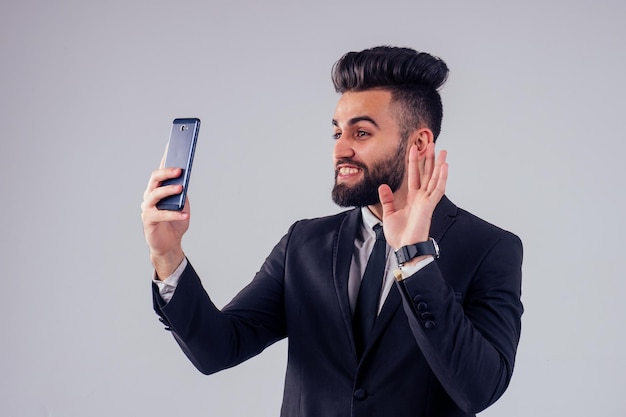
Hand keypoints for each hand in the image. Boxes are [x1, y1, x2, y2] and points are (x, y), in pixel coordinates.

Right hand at [141, 163, 189, 278]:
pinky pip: (162, 215)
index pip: (161, 171)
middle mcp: (149, 196)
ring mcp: (147, 208)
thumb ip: (182, 193)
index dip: (165, 158)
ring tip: (181, 188)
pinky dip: (175, 214)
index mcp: (157, 189)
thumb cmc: (175, 223)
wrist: (169, 244)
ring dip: (168, 190)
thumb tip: (184, 181)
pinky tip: (185, 214)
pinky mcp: (149, 221)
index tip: (172, 146)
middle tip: (179, 169)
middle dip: (167, 172)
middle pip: (155, 179)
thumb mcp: (182, 205)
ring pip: (155, 194)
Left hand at [378, 143, 447, 252]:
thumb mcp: (389, 214)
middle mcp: (422, 198)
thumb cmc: (399, 236)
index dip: (414, 162)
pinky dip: (442, 178)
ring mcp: (427, 202)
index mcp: (413, 199)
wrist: (405, 248)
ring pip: (435, 179)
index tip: (414, 148)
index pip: (415, 176)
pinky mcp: (429, 206)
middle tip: (432, 144)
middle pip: (427, 174)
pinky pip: (437, 189)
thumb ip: (387, 199)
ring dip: (439, 165)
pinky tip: (445, 166)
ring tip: (442, 151)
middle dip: (429, 159)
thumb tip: (383, 186)